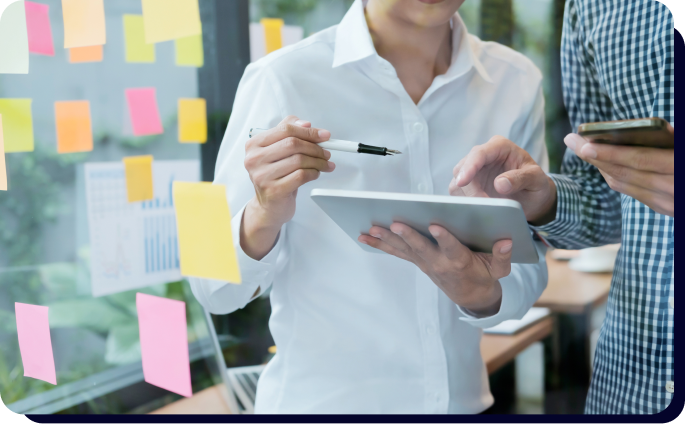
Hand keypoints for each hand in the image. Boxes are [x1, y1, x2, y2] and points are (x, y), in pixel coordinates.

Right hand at [241, 116, 334, 259]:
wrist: (269, 206)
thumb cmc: (275, 176)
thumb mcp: (278, 151)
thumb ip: (288, 133)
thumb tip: (306, 124)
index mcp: (254, 145)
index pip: (285, 129)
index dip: (308, 131)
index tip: (324, 135)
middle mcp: (254, 159)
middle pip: (293, 144)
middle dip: (315, 147)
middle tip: (327, 152)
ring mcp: (262, 175)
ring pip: (299, 160)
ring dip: (318, 161)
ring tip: (325, 164)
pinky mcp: (273, 190)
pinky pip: (301, 176)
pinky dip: (314, 173)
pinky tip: (316, 174)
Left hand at [358, 223, 512, 315]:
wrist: (472, 296)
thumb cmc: (485, 276)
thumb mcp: (499, 269)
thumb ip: (502, 255)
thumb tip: (507, 240)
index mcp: (460, 261)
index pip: (452, 248)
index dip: (444, 238)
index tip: (435, 225)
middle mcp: (439, 262)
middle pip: (421, 248)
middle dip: (407, 236)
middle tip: (394, 224)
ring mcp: (425, 262)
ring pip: (404, 249)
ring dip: (386, 240)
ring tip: (370, 229)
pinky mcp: (417, 261)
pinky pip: (396, 252)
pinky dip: (380, 245)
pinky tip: (364, 236)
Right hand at [449, 136, 556, 224]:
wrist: (533, 197)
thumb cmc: (536, 184)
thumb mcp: (536, 179)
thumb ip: (521, 178)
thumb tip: (499, 184)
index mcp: (499, 147)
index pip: (479, 153)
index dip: (469, 167)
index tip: (463, 182)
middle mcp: (482, 156)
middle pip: (462, 169)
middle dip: (469, 189)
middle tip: (483, 205)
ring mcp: (473, 172)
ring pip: (456, 183)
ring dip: (465, 198)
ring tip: (482, 210)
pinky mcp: (468, 187)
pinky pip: (458, 195)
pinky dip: (463, 204)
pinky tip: (475, 211)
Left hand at [564, 126, 673, 216]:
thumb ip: (673, 138)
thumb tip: (647, 127)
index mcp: (679, 168)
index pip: (640, 160)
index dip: (610, 153)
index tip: (585, 145)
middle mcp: (672, 189)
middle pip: (623, 173)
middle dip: (594, 156)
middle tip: (571, 140)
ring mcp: (666, 203)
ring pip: (622, 183)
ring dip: (599, 165)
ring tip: (581, 147)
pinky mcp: (663, 207)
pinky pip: (630, 190)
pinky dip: (613, 175)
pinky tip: (601, 162)